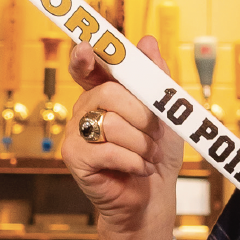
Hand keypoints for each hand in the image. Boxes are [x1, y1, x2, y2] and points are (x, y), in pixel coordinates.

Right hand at [61, 34, 183, 236]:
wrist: (154, 197)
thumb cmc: (156, 155)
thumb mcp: (165, 114)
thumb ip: (156, 78)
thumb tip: (147, 41)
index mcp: (102, 94)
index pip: (88, 67)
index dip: (85, 56)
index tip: (88, 47)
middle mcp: (84, 109)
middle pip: (110, 94)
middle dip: (142, 116)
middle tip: (153, 134)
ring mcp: (75, 133)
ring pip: (112, 125)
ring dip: (143, 144)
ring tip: (148, 156)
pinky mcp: (74, 157)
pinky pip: (109, 150)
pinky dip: (135, 161)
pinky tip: (139, 168)